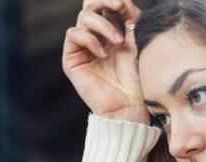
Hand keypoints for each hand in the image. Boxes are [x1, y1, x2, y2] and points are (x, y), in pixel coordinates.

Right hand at [62, 0, 148, 124]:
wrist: (126, 106)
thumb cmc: (132, 80)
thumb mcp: (133, 45)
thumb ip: (128, 22)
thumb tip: (125, 2)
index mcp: (109, 33)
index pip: (104, 5)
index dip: (114, 0)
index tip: (128, 6)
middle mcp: (94, 37)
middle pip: (89, 5)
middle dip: (104, 0)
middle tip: (120, 5)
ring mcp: (82, 47)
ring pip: (83, 17)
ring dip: (103, 24)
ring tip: (118, 41)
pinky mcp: (71, 59)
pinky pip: (73, 34)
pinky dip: (90, 39)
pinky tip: (103, 53)